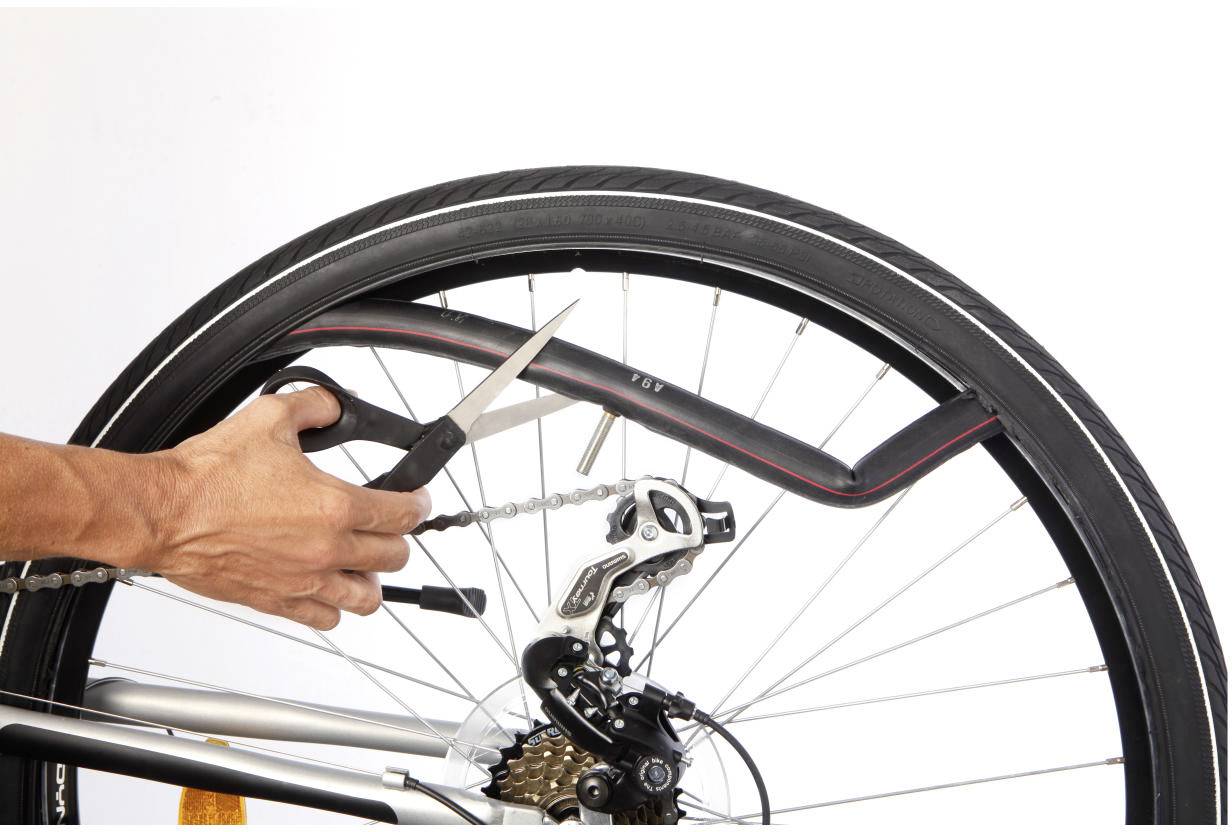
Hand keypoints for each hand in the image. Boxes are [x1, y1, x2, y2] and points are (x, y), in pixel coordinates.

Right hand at [143, 387, 429, 628]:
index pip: (403, 514)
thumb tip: (334, 405)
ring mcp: (303, 580)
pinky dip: (333, 608)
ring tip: (365, 563)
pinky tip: (328, 590)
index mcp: (334, 507)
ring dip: (373, 580)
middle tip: (389, 526)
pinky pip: (324, 619)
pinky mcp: (275, 600)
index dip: (418, 503)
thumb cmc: (208, 476)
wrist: (164, 512)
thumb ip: (314, 407)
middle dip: (398, 539)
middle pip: (393, 557)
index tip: (417, 499)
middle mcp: (325, 550)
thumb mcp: (270, 419)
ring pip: (365, 599)